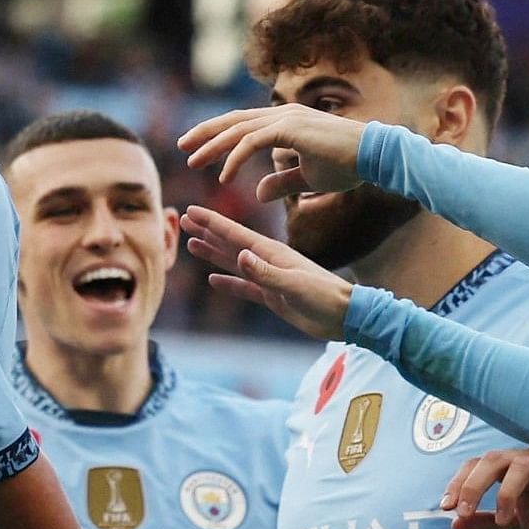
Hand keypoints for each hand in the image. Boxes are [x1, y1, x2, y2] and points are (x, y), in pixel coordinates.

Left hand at [178, 103, 368, 198]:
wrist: (373, 157)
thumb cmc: (346, 166)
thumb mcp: (306, 179)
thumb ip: (281, 182)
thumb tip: (258, 193)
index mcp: (284, 122)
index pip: (243, 124)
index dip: (219, 135)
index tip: (197, 148)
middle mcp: (281, 115)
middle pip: (233, 121)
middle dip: (206, 134)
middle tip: (183, 148)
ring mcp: (284, 119)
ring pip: (238, 130)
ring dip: (213, 146)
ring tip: (193, 161)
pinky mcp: (289, 129)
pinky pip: (251, 143)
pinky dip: (234, 159)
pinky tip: (224, 177)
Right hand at [179, 206, 354, 340]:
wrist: (345, 316)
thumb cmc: (324, 297)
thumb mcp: (294, 284)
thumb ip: (265, 273)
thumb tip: (239, 256)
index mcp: (272, 253)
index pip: (235, 234)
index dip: (212, 223)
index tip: (191, 212)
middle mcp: (268, 261)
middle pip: (230, 242)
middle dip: (207, 231)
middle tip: (184, 220)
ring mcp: (269, 278)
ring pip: (234, 262)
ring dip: (213, 253)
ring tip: (192, 244)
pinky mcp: (273, 296)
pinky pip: (245, 287)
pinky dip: (229, 283)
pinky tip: (214, 280)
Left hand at [443, 448, 528, 528]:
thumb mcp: (520, 527)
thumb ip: (489, 525)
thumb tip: (454, 527)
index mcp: (515, 469)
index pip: (479, 465)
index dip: (460, 482)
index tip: (446, 508)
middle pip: (495, 458)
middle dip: (474, 484)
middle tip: (462, 511)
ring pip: (524, 465)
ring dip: (508, 494)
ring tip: (506, 522)